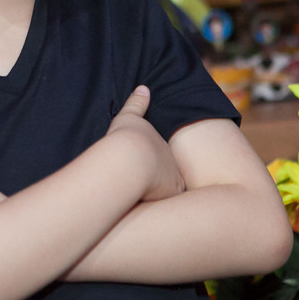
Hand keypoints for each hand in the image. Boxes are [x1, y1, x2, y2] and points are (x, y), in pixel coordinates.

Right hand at [106, 86, 183, 202]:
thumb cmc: (125, 139)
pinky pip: (167, 205)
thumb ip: (136, 104)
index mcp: (162, 148)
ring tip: (147, 203)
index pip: (164, 160)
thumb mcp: (129, 118)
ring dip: (162, 197)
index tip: (145, 169)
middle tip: (148, 188)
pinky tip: (145, 212)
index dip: (156, 165)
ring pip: (169, 193)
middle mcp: (172, 164)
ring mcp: (173, 182)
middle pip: (170, 176)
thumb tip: (143, 87)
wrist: (127, 161)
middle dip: (163, 182)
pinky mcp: (169, 196)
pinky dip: (158, 208)